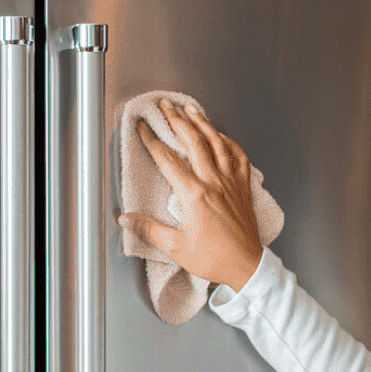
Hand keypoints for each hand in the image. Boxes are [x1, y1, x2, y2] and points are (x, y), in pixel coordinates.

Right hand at [118, 98, 263, 291]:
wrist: (245, 266)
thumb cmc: (213, 258)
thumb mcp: (175, 246)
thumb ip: (148, 229)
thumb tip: (125, 219)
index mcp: (194, 195)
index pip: (168, 159)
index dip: (152, 140)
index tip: (142, 127)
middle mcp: (213, 182)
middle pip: (193, 142)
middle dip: (176, 120)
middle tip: (165, 105)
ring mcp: (231, 182)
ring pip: (217, 143)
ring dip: (203, 123)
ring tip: (191, 109)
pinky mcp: (243, 187)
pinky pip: (239, 157)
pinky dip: (230, 142)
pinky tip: (222, 135)